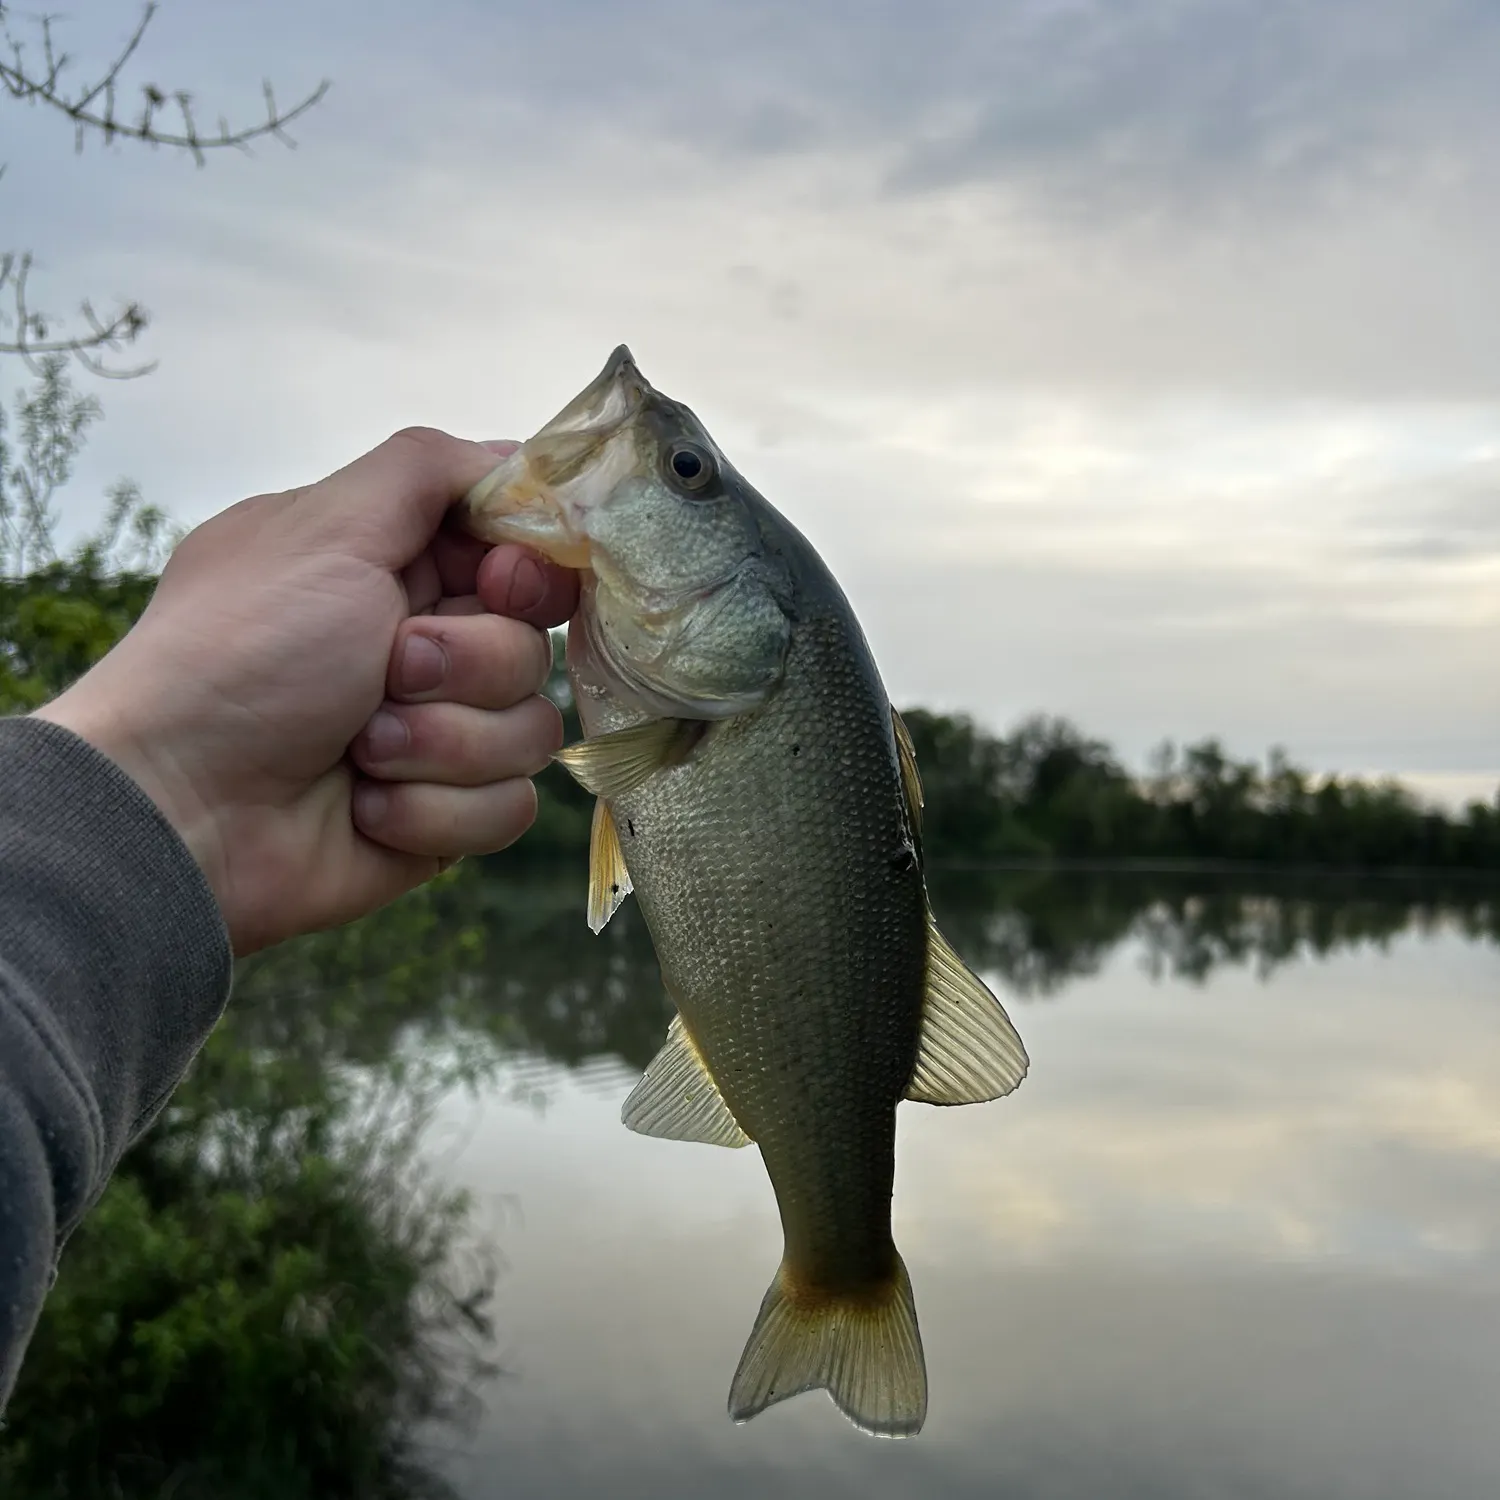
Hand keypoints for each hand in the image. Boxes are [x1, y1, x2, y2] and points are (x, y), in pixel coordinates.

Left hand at [34, 427, 578, 954]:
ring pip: (530, 730)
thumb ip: (426, 468)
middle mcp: (424, 647)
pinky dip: (433, 810)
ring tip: (360, 751)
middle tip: (388, 670)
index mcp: (396, 569)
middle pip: (533, 645)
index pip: (521, 556)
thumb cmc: (241, 655)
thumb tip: (517, 458)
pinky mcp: (444, 816)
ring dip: (442, 742)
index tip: (499, 585)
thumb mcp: (325, 528)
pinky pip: (507, 808)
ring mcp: (439, 736)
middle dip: (465, 665)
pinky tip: (364, 808)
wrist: (183, 811)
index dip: (527, 573)